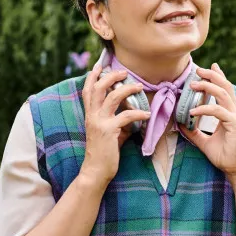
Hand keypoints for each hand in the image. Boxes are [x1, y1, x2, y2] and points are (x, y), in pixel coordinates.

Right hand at [79, 64, 150, 187]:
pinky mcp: (109, 131)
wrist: (95, 171)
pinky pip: (126, 116)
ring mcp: (99, 122)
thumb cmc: (104, 152)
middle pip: (98, 88)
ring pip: (112, 97)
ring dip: (127, 89)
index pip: (88, 90)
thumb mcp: (109, 132)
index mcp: (90, 115)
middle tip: (124, 71)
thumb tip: (131, 112)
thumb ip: (117, 120)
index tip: (99, 64)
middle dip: (111, 76)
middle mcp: (92, 116)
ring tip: (139, 86)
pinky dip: (138, 113)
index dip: (92, 76)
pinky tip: (147, 114)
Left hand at [179, 63, 235, 178]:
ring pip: (223, 94)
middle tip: (198, 70)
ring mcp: (235, 117)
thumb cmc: (223, 155)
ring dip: (208, 86)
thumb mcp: (204, 141)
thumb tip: (180, 124)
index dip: (219, 76)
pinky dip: (205, 109)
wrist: (235, 169)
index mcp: (229, 113)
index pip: (225, 90)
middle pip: (225, 86)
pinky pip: (218, 111)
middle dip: (212, 75)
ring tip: (193, 84)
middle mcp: (234, 112)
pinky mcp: (235, 125)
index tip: (211, 65)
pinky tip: (192, 111)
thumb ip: (194, 132)